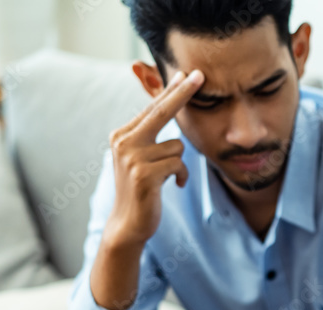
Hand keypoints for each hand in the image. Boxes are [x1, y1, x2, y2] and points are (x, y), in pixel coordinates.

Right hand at [105, 69, 204, 248]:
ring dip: (179, 163)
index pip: (152, 108)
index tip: (187, 73)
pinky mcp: (144, 175)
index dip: (172, 90)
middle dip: (182, 93)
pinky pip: (178, 164)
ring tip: (166, 178)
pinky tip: (171, 185)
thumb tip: (166, 106)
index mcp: (122, 135)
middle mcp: (124, 142)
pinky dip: (181, 176)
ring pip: (177, 146)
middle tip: (199, 75)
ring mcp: (132, 158)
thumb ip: (150, 135)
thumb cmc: (142, 189)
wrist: (128, 224)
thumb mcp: (141, 158)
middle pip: (161, 112)